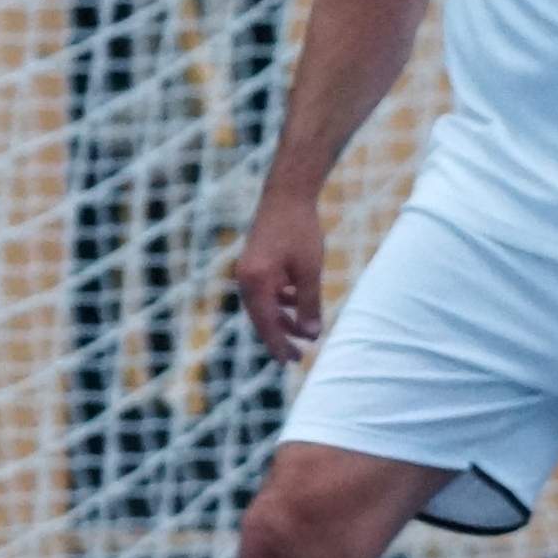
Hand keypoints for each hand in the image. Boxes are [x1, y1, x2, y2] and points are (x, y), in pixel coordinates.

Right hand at [229, 188, 326, 365]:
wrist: (286, 195)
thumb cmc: (299, 230)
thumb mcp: (309, 271)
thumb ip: (309, 303)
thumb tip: (311, 334)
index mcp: (256, 283)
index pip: (266, 323)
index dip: (278, 345)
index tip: (290, 362)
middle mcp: (246, 279)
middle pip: (261, 318)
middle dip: (279, 337)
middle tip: (296, 358)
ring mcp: (248, 270)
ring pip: (263, 305)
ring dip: (282, 320)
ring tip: (301, 333)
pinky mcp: (255, 263)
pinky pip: (265, 291)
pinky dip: (280, 302)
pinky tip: (296, 302)